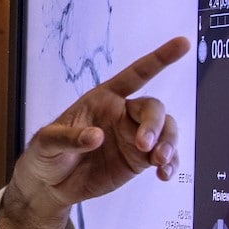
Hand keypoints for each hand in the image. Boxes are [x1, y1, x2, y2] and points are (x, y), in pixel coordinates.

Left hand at [0, 37, 190, 228]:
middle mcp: (123, 114)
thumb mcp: (46, 143)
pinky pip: (164, 157)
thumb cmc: (45, 154)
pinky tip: (163, 174)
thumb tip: (97, 137)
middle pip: (153, 108)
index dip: (159, 58)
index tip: (182, 43)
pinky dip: (170, 164)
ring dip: (169, 144)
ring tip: (160, 162)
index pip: (135, 74)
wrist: (49, 185)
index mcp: (103, 99)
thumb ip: (69, 138)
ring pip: (165, 131)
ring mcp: (134, 137)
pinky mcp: (139, 160)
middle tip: (145, 146)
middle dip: (155, 125)